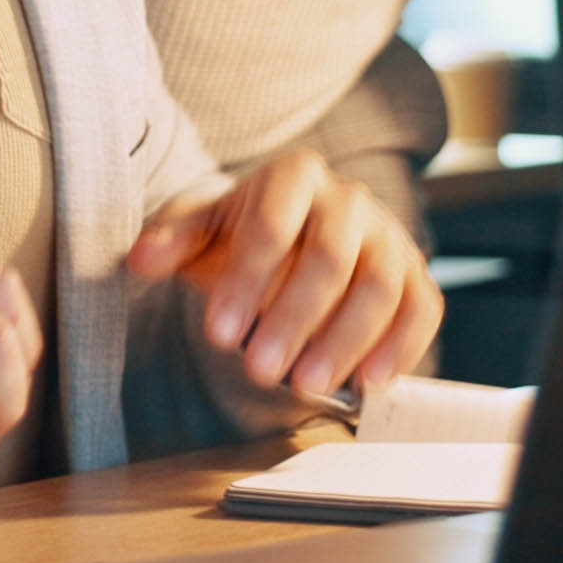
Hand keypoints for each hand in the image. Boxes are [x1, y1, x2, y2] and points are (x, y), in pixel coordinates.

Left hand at [125, 151, 441, 401]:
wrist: (291, 239)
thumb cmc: (242, 235)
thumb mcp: (203, 229)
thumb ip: (174, 241)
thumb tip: (140, 258)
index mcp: (294, 176)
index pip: (272, 225)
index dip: (246, 280)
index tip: (218, 331)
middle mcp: (350, 200)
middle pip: (330, 258)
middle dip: (294, 318)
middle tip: (258, 369)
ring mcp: (390, 237)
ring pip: (380, 286)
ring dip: (344, 341)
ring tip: (303, 385)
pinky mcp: (415, 276)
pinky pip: (422, 309)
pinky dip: (401, 347)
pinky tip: (368, 383)